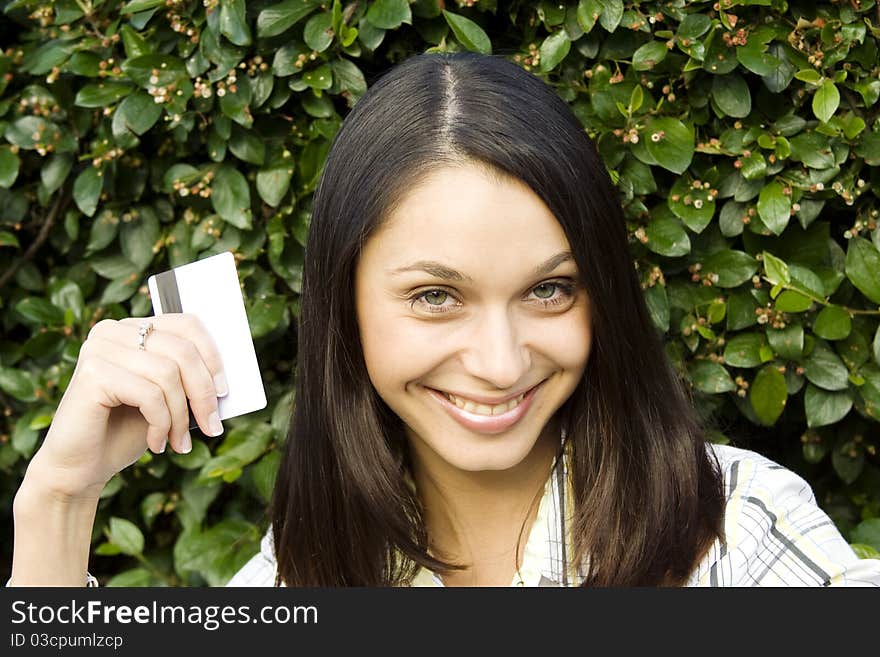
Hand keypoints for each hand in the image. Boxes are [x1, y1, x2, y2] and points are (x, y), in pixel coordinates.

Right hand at [25, 313, 226, 498]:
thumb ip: (188, 380)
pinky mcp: (92, 373)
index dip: (212, 356)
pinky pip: (150, 394)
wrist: (80, 467)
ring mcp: (99, 348)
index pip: (187, 324)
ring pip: (169, 374)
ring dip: (182, 416)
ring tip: (179, 441)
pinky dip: (162, 424)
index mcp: (133, 329)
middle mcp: (113, 331)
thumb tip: (225, 381)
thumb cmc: (126, 430)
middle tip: (212, 427)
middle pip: (182, 350)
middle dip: (203, 393)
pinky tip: (156, 444)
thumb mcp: (166, 399)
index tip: (224, 391)